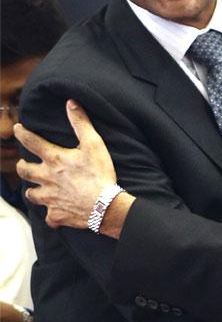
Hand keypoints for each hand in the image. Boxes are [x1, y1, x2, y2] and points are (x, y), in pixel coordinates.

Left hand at [14, 100, 116, 229]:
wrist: (105, 205)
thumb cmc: (100, 174)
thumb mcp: (94, 144)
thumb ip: (81, 123)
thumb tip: (71, 103)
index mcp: (54, 159)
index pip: (31, 142)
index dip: (22, 133)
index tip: (17, 129)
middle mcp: (46, 178)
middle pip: (24, 171)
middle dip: (22, 166)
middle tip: (24, 164)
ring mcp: (49, 198)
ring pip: (31, 195)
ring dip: (33, 191)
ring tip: (37, 189)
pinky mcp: (56, 215)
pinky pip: (49, 217)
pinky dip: (51, 215)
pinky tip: (55, 214)